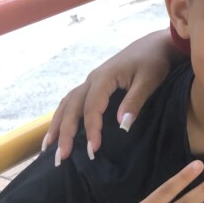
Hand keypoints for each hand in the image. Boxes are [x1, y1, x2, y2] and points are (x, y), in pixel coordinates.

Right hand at [44, 30, 177, 162]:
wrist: (156, 44)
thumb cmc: (154, 61)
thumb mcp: (149, 80)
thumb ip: (134, 102)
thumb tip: (121, 126)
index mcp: (104, 78)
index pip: (91, 108)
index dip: (91, 130)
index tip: (93, 150)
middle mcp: (92, 79)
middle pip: (72, 108)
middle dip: (65, 134)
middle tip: (60, 158)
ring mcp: (91, 81)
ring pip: (67, 104)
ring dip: (57, 126)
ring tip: (48, 148)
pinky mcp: (95, 83)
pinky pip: (72, 100)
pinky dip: (63, 116)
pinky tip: (59, 129)